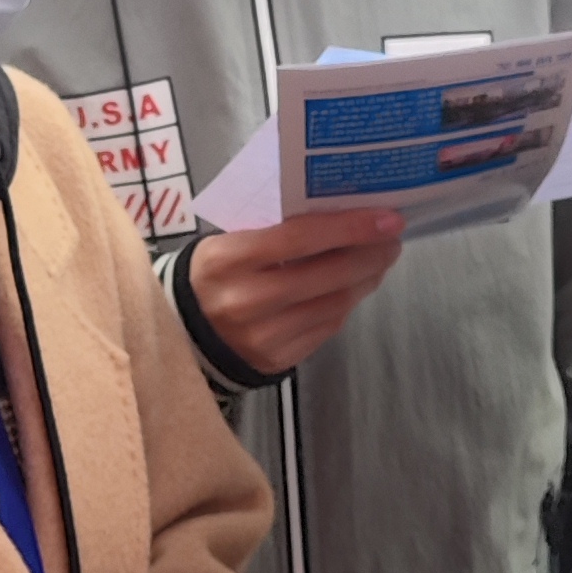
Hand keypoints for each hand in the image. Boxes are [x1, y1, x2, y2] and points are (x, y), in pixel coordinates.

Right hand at [185, 205, 405, 377]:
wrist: (180, 329)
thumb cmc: (215, 273)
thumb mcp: (229, 241)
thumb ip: (275, 228)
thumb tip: (341, 212)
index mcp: (228, 259)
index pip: (300, 238)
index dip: (350, 227)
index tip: (387, 218)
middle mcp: (245, 300)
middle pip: (325, 275)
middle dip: (368, 255)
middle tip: (391, 238)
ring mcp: (261, 336)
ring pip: (332, 305)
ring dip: (364, 280)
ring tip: (378, 261)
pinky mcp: (275, 360)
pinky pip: (325, 329)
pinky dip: (345, 305)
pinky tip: (354, 288)